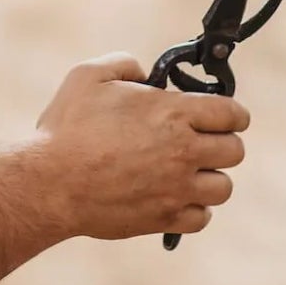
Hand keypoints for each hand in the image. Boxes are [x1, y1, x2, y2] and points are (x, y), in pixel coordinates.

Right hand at [32, 53, 249, 242]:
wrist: (50, 183)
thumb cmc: (67, 127)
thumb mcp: (88, 75)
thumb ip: (124, 64)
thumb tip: (143, 74)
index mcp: (172, 112)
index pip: (233, 113)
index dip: (230, 112)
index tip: (220, 115)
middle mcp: (183, 152)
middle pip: (235, 151)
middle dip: (221, 142)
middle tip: (198, 140)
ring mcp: (177, 189)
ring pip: (223, 187)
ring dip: (209, 177)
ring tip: (185, 170)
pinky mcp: (165, 219)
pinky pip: (201, 217)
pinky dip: (193, 207)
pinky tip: (172, 195)